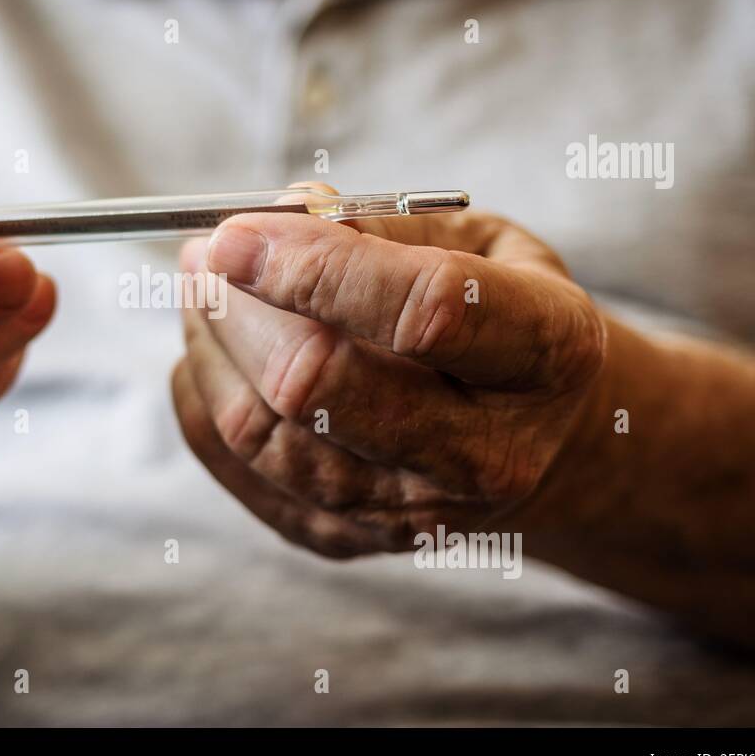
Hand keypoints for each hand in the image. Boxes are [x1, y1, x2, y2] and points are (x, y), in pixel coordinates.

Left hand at [172, 188, 604, 557]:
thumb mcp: (486, 244)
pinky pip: (241, 468)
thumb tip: (283, 214)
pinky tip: (214, 351)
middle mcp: (485, 455)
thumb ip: (390, 225)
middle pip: (319, 387)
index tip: (234, 232)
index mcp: (544, 356)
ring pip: (264, 433)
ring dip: (211, 348)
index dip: (314, 268)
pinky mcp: (352, 541)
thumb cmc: (508, 321)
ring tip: (203, 291)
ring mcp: (413, 513)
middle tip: (203, 253)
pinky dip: (205, 398)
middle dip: (237, 309)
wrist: (551, 448)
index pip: (421, 313)